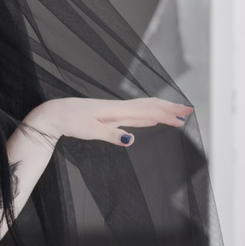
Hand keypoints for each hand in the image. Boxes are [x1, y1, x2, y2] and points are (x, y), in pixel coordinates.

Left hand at [24, 97, 193, 146]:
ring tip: (177, 111)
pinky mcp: (109, 114)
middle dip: (170, 108)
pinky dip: (148, 112)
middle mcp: (117, 108)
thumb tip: (131, 139)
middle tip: (189, 110)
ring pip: (143, 107)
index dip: (166, 114)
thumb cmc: (69, 121)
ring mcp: (114, 110)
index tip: (183, 117)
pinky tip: (152, 116)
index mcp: (115, 111)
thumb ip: (110, 135)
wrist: (54, 113)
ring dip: (161, 108)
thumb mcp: (88, 131)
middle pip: (149, 106)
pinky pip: (134, 111)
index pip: (146, 111)